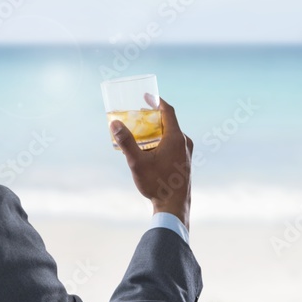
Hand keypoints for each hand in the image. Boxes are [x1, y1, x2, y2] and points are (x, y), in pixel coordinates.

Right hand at [110, 98, 192, 229]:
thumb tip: (114, 123)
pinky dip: (161, 140)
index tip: (146, 95)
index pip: (168, 111)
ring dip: (157, 129)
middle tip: (138, 114)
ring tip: (141, 132)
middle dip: (153, 116)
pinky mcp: (185, 161)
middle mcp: (184, 142)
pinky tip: (149, 149)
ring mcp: (186, 152)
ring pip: (171, 134)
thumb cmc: (156, 184)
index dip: (156, 100)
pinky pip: (173, 143)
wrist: (174, 206)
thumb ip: (126, 142)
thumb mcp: (137, 162)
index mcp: (176, 138)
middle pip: (169, 122)